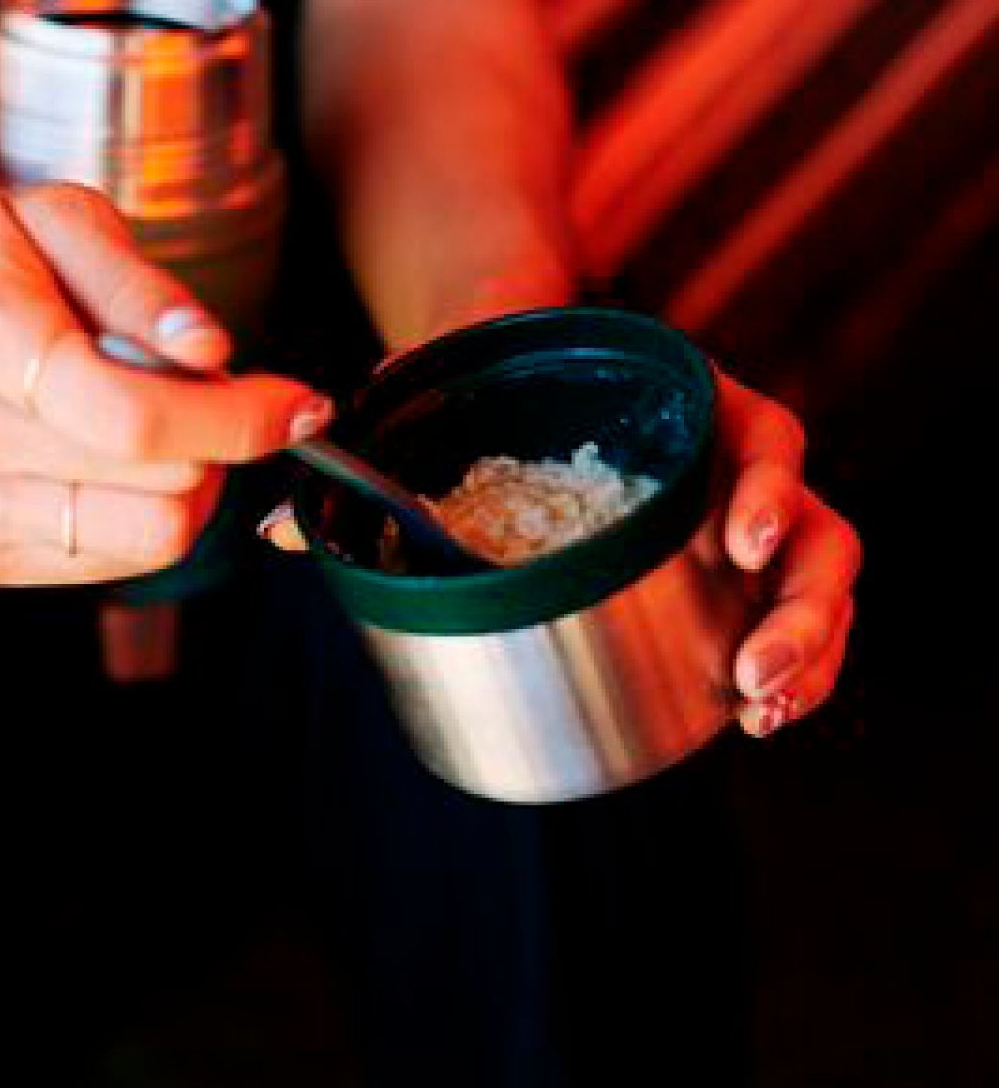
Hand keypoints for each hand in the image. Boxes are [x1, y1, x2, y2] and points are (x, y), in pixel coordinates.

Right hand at [0, 185, 332, 585]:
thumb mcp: (64, 217)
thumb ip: (141, 284)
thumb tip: (210, 355)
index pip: (129, 416)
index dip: (237, 419)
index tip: (299, 404)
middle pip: (153, 484)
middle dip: (219, 440)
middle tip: (212, 396)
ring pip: (145, 539)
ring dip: (193, 486)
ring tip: (168, 429)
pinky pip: (115, 564)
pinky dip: (146, 516)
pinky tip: (121, 464)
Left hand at [261, 351, 860, 739]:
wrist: (510, 370)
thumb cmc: (482, 386)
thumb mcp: (438, 397)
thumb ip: (372, 451)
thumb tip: (273, 535)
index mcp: (682, 405)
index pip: (763, 434)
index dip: (769, 486)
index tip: (740, 540)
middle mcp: (725, 461)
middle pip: (814, 524)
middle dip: (801, 604)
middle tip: (750, 668)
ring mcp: (733, 519)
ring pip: (815, 580)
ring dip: (807, 651)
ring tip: (759, 711)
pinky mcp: (720, 573)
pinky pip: (781, 616)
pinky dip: (786, 669)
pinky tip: (752, 717)